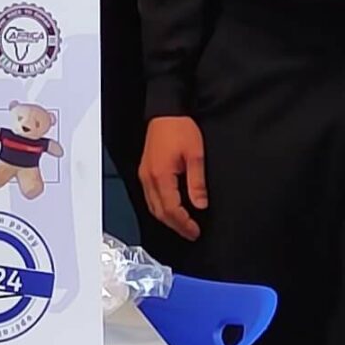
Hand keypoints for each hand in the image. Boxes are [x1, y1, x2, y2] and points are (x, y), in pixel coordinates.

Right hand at [138, 117, 207, 241]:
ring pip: (152, 207)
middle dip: (176, 226)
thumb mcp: (196, 155)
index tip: (196, 231)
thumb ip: (197, 182)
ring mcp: (144, 174)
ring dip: (167, 219)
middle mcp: (149, 178)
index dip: (184, 224)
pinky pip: (150, 197)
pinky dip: (160, 208)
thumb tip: (200, 204)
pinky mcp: (145, 171)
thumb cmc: (180, 128)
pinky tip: (171, 209)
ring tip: (183, 225)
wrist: (166, 111)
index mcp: (161, 175)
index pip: (171, 209)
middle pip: (159, 212)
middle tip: (191, 233)